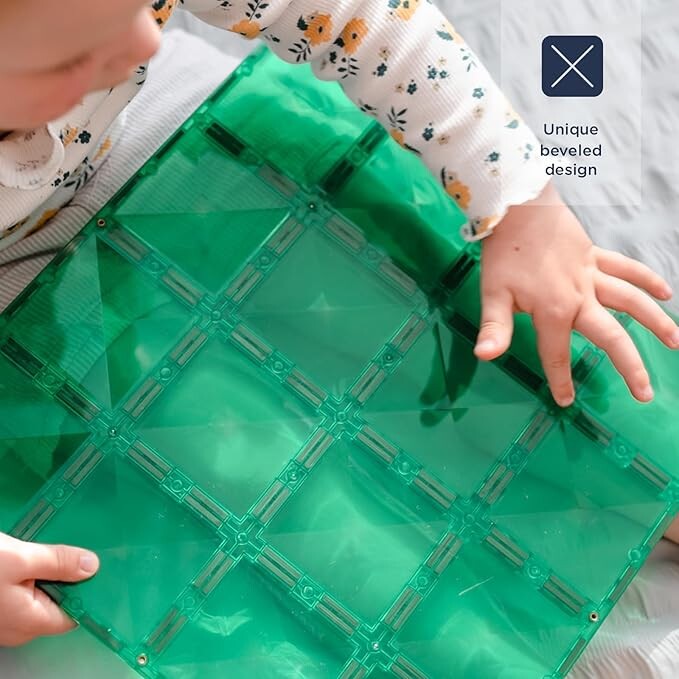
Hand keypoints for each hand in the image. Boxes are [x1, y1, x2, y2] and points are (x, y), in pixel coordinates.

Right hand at [0, 532, 98, 646]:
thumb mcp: (22, 558)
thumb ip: (59, 562)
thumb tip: (91, 566)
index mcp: (31, 622)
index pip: (75, 614)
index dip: (90, 592)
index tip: (104, 568)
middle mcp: (19, 626)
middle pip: (59, 602)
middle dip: (70, 575)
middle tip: (80, 548)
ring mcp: (5, 618)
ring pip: (40, 593)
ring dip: (49, 570)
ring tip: (57, 545)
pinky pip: (24, 590)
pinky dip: (32, 571)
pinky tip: (34, 552)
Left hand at [475, 182, 678, 406]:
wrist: (518, 207)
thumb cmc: (503, 253)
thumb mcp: (492, 294)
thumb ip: (494, 328)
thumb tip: (485, 357)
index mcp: (553, 311)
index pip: (556, 354)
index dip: (560, 379)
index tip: (566, 401)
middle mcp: (580, 296)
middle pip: (611, 337)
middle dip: (629, 367)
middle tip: (645, 394)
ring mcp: (592, 275)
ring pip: (631, 302)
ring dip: (655, 322)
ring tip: (676, 343)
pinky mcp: (596, 256)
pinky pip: (627, 269)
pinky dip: (647, 279)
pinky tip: (665, 293)